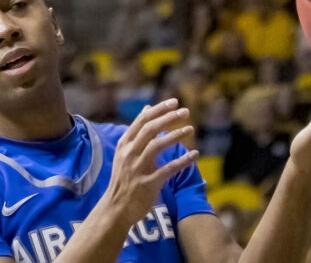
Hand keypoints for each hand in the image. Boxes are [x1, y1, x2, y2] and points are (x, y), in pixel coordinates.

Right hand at [101, 97, 198, 225]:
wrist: (115, 209)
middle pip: (150, 130)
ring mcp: (137, 169)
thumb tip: (147, 107)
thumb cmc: (124, 177)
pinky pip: (168, 169)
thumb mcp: (125, 152)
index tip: (175, 101)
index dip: (159, 110)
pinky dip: (183, 161)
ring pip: (157, 146)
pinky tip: (195, 154)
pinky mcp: (148, 184)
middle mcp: (129, 155)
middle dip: (168, 118)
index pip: (142, 121)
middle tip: (186, 111)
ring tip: (190, 129)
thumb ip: (137, 131)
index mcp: (124, 145)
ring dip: (175, 135)